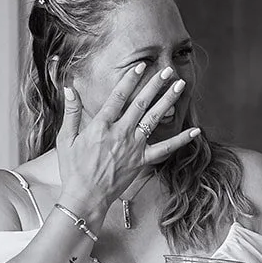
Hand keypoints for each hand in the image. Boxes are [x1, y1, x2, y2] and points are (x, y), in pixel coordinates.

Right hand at [55, 63, 200, 217]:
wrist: (86, 196)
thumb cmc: (73, 169)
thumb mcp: (66, 138)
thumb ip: (71, 112)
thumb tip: (69, 88)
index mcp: (101, 125)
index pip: (118, 97)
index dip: (130, 80)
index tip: (141, 66)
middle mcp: (120, 133)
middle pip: (140, 104)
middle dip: (154, 85)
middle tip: (167, 70)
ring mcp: (133, 147)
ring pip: (154, 119)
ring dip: (168, 101)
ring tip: (180, 86)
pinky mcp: (142, 161)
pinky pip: (165, 149)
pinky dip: (180, 140)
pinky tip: (195, 131)